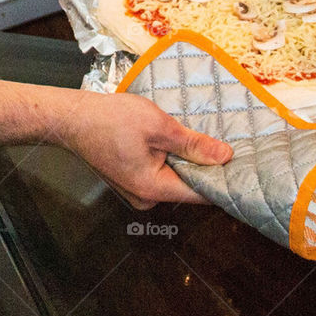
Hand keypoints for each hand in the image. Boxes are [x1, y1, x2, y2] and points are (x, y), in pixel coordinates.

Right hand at [62, 92, 232, 209]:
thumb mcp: (159, 126)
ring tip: (204, 137)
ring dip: (188, 160)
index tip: (244, 163)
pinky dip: (172, 158)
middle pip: (188, 187)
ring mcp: (136, 190)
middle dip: (206, 166)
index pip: (201, 194)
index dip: (224, 179)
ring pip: (175, 178)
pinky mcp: (131, 179)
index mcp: (154, 189)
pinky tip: (178, 140)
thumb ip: (193, 144)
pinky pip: (161, 172)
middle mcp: (145, 197)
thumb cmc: (110, 119)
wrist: (71, 118)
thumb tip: (224, 157)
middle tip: (228, 143)